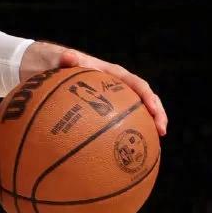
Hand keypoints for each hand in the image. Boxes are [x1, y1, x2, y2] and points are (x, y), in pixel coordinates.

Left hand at [24, 44, 166, 135]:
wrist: (50, 69)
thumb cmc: (58, 65)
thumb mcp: (62, 61)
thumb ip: (67, 60)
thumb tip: (68, 57)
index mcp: (114, 75)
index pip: (138, 85)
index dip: (150, 98)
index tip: (155, 111)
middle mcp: (118, 88)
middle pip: (144, 101)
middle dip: (157, 115)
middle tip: (162, 132)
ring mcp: (113, 101)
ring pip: (135, 115)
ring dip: (145, 128)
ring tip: (152, 147)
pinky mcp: (104, 112)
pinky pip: (116, 125)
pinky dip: (122, 137)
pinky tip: (120, 155)